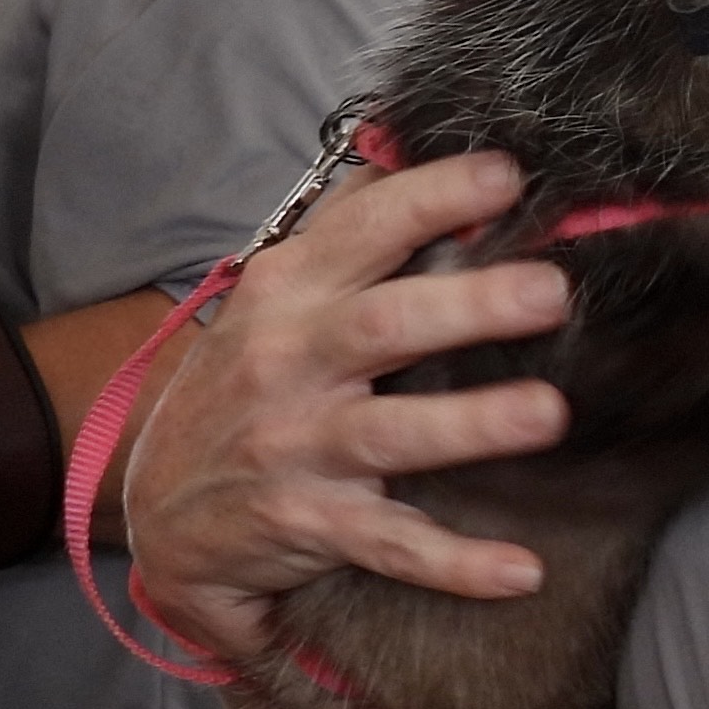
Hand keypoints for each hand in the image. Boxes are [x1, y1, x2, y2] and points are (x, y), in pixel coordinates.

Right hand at [120, 151, 571, 663]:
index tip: (507, 176)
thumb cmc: (247, 381)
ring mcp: (294, 445)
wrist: (158, 506)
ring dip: (471, 425)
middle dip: (469, 306)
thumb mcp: (279, 294)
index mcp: (289, 291)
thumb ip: (349, 225)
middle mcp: (287, 361)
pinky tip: (522, 570)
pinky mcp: (307, 524)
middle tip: (551, 292)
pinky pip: (389, 546)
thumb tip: (412, 138)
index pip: (363, 227)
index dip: (432, 197)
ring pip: (390, 434)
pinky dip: (455, 564)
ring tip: (549, 413)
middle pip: (384, 325)